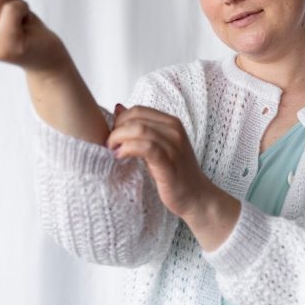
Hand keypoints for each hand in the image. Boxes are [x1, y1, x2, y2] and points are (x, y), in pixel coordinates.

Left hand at [107, 104, 212, 218]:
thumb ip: (140, 128)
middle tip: (109, 145)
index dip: (120, 121)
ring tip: (113, 151)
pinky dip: (128, 149)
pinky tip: (120, 156)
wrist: (195, 196)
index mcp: (171, 123)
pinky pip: (146, 147)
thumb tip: (118, 108)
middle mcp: (174, 130)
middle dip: (116, 130)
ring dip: (119, 139)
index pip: (138, 110)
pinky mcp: (169, 162)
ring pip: (139, 130)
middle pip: (136, 118)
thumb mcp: (157, 145)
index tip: (113, 136)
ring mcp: (173, 145)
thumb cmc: (174, 172)